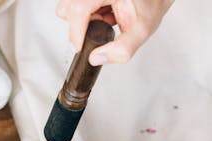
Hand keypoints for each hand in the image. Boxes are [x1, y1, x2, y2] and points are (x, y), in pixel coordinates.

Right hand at [56, 0, 174, 64]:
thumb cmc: (151, 4)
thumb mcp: (142, 30)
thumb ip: (123, 48)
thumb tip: (96, 59)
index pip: (79, 8)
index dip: (75, 32)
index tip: (79, 48)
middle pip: (67, 8)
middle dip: (79, 25)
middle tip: (101, 27)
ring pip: (67, 8)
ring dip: (83, 20)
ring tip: (103, 20)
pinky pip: (74, 7)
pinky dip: (86, 16)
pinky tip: (103, 15)